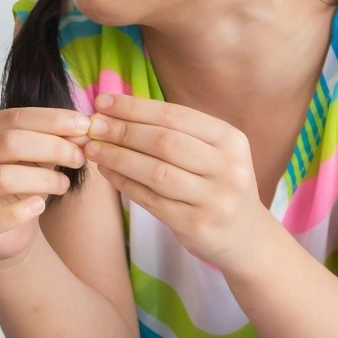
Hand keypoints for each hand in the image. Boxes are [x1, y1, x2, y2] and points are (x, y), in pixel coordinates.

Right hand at [0, 108, 88, 261]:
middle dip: (52, 147)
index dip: (52, 120)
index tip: (84, 125)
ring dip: (43, 179)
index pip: (13, 118)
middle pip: (9, 143)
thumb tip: (84, 127)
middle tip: (80, 156)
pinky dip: (23, 211)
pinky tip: (40, 206)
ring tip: (64, 184)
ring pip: (4, 177)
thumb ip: (52, 140)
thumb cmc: (17, 184)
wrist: (1, 231)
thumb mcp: (33, 156)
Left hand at [84, 94, 271, 268]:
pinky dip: (124, 183)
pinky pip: (151, 200)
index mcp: (230, 139)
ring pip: (155, 172)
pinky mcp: (196, 225)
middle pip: (164, 142)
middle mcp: (227, 167)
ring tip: (91, 149)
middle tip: (92, 126)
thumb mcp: (213, 152)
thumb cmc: (217, 184)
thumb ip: (174, 132)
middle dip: (122, 131)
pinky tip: (107, 172)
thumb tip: (116, 110)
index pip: (175, 116)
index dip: (135, 108)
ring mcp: (214, 198)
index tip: (102, 102)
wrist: (246, 236)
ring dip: (118, 158)